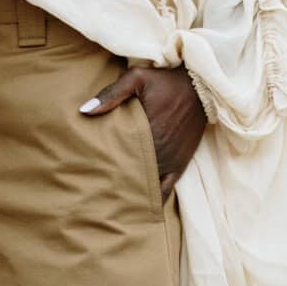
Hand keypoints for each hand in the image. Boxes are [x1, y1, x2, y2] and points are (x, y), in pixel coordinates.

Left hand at [79, 64, 207, 201]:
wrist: (202, 87)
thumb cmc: (166, 81)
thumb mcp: (137, 78)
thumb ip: (111, 94)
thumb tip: (84, 111)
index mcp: (144, 133)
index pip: (117, 159)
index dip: (102, 169)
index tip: (87, 176)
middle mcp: (158, 151)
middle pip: (130, 175)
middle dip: (113, 183)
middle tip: (94, 194)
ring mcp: (170, 161)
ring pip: (146, 186)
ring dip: (131, 192)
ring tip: (112, 202)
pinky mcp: (180, 164)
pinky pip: (167, 189)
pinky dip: (154, 198)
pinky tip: (140, 207)